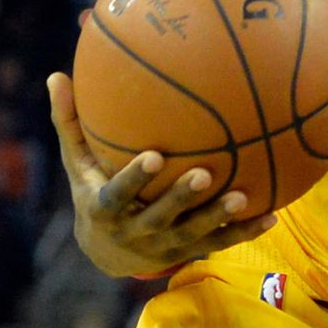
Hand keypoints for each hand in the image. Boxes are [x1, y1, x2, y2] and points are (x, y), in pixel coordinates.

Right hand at [47, 72, 275, 278]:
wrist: (107, 253)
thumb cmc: (93, 191)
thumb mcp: (78, 164)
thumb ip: (70, 123)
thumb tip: (56, 74)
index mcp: (105, 208)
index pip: (118, 195)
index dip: (134, 179)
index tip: (153, 156)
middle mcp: (135, 232)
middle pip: (160, 217)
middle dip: (180, 198)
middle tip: (203, 174)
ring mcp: (164, 245)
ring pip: (194, 234)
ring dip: (218, 217)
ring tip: (242, 196)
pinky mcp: (188, 252)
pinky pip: (220, 243)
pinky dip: (245, 231)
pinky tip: (272, 216)